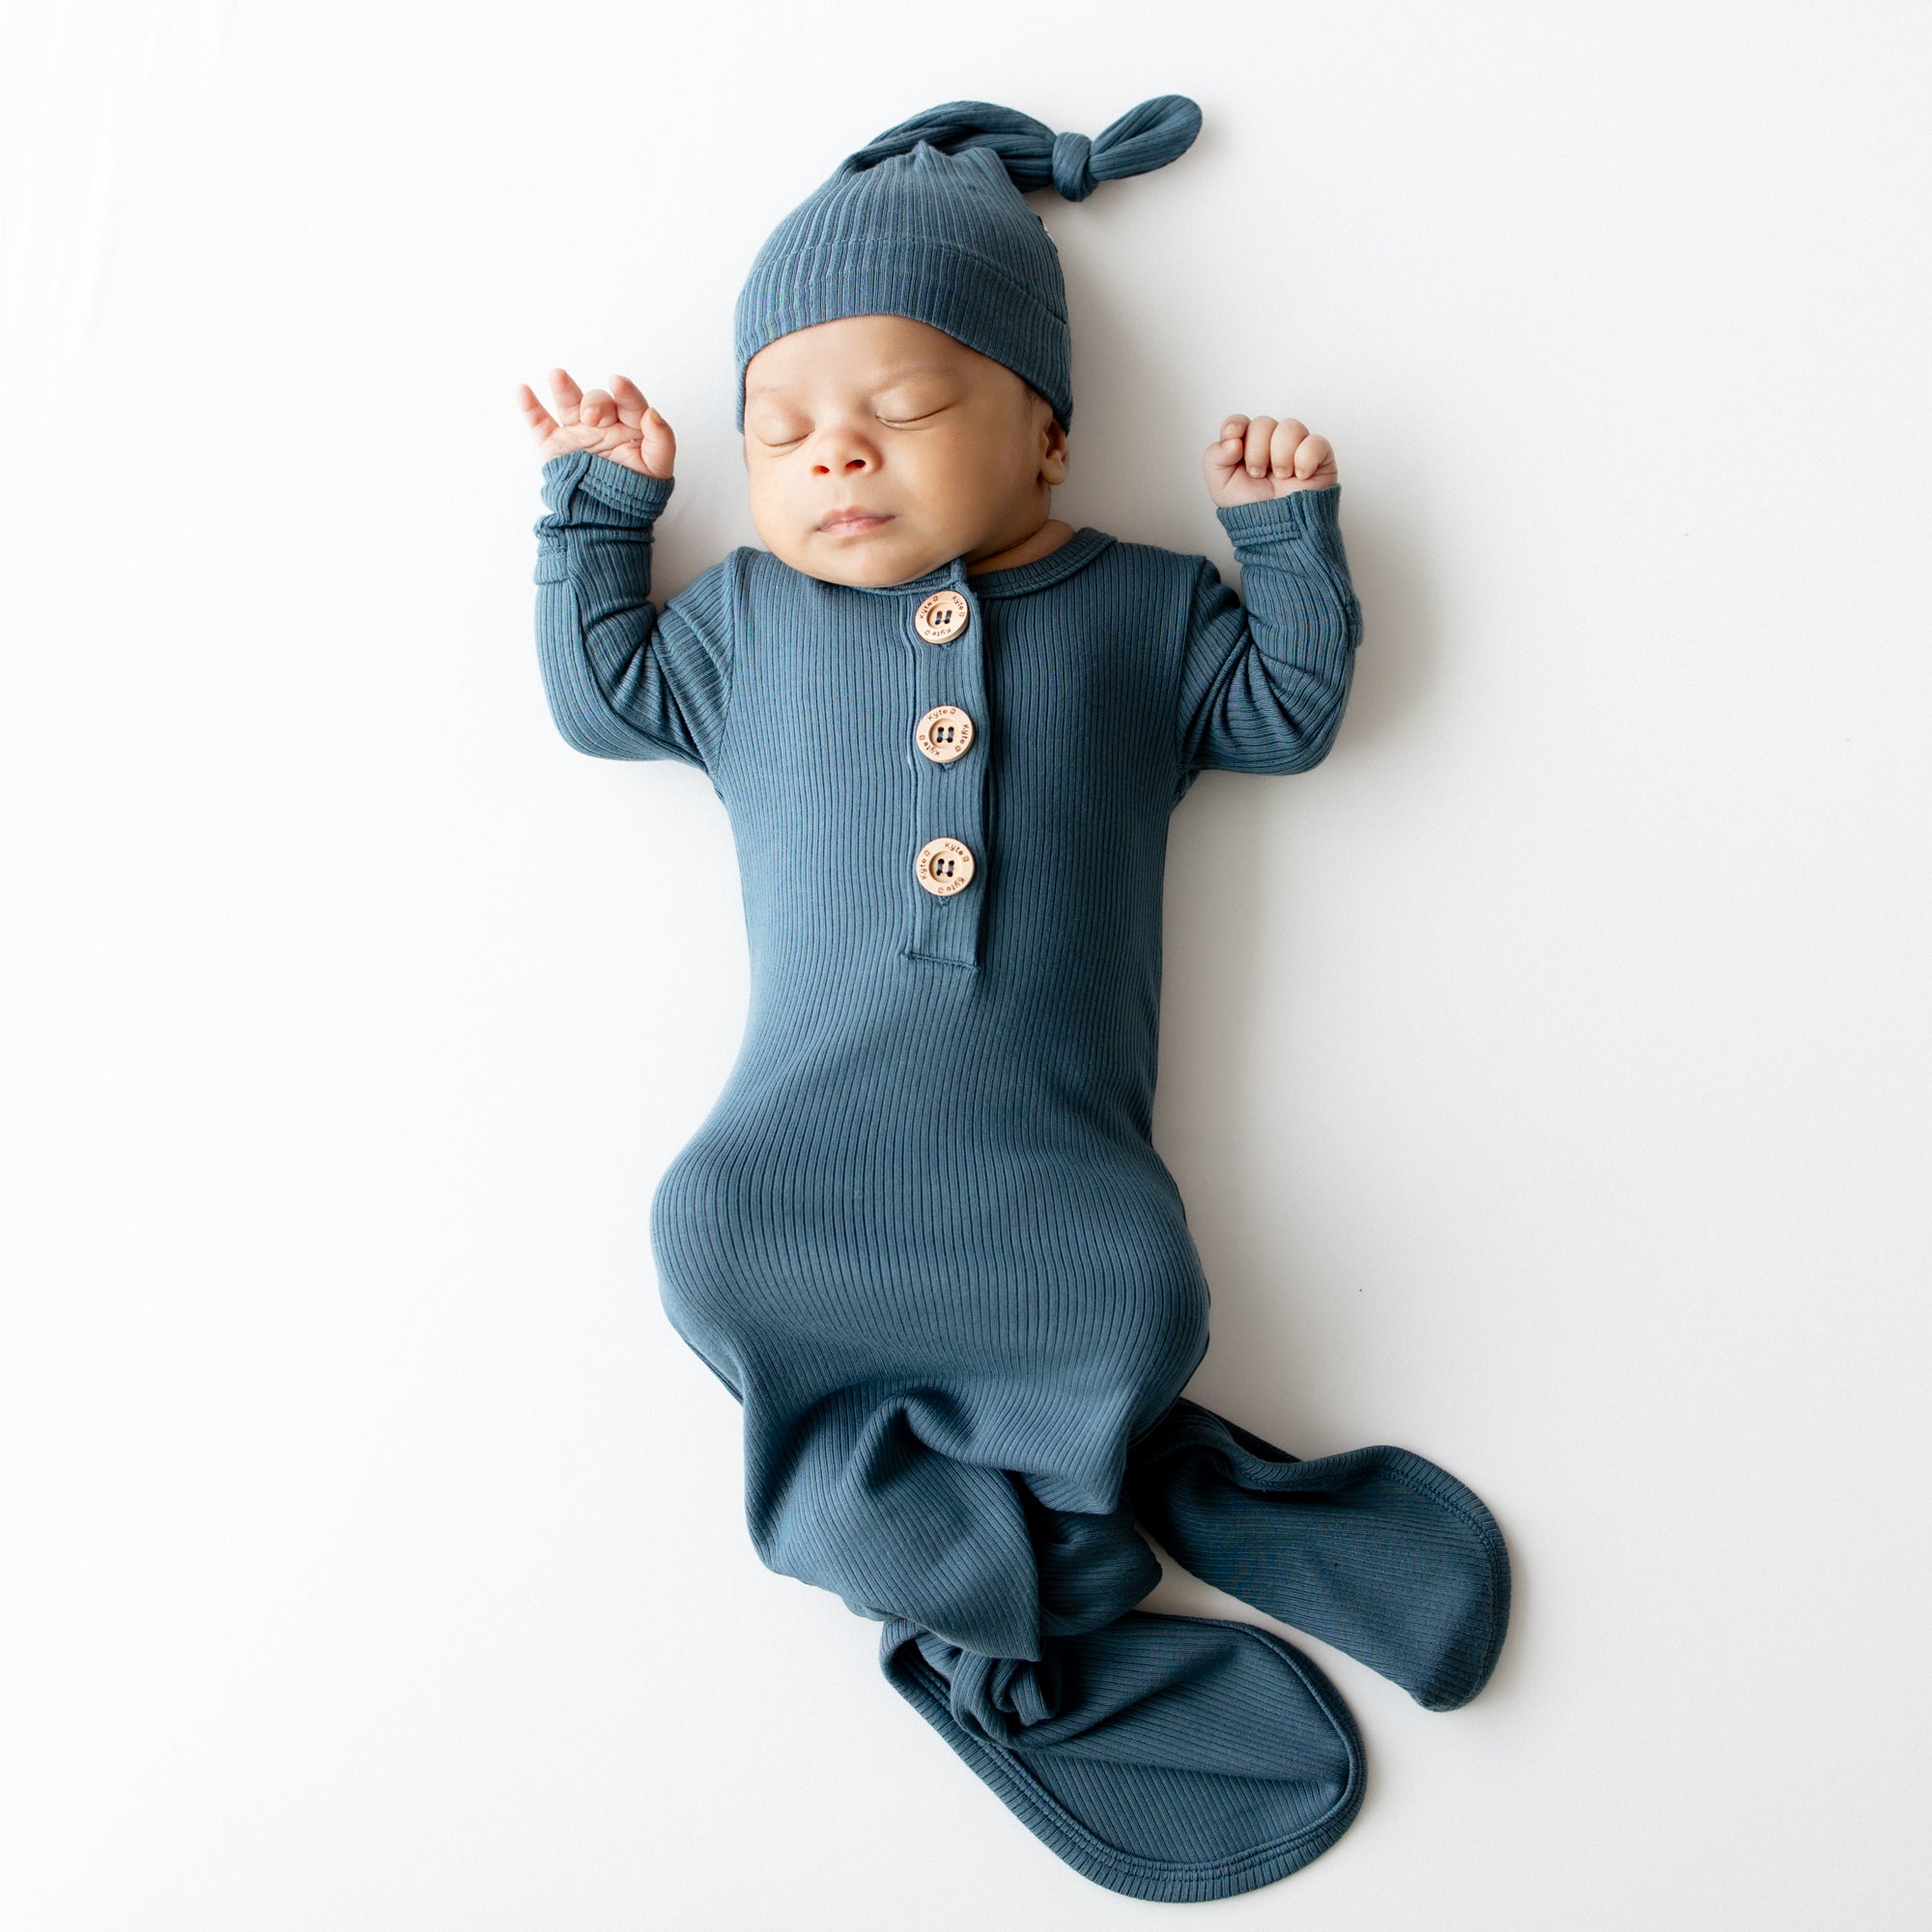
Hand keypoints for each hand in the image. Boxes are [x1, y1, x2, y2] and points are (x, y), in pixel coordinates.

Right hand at [517, 367, 675, 477]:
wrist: (607, 519)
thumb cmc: (636, 491)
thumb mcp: (658, 469)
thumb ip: (662, 440)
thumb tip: (652, 413)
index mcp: (629, 427)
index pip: (629, 403)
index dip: (625, 392)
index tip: (618, 384)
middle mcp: (603, 425)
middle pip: (598, 401)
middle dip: (595, 404)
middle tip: (591, 418)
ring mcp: (578, 433)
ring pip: (569, 403)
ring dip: (563, 389)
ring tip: (558, 376)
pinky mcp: (555, 445)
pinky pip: (540, 423)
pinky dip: (530, 407)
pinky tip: (523, 390)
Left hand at [1202, 414, 1335, 506]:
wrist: (1279, 532)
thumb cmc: (1252, 510)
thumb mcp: (1221, 487)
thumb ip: (1214, 458)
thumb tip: (1232, 440)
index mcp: (1245, 447)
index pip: (1240, 422)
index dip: (1236, 425)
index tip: (1234, 437)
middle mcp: (1270, 443)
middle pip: (1264, 423)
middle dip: (1257, 450)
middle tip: (1258, 474)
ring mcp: (1296, 448)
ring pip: (1290, 427)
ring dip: (1281, 454)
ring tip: (1281, 477)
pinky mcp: (1319, 456)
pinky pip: (1315, 441)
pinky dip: (1305, 458)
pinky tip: (1300, 476)